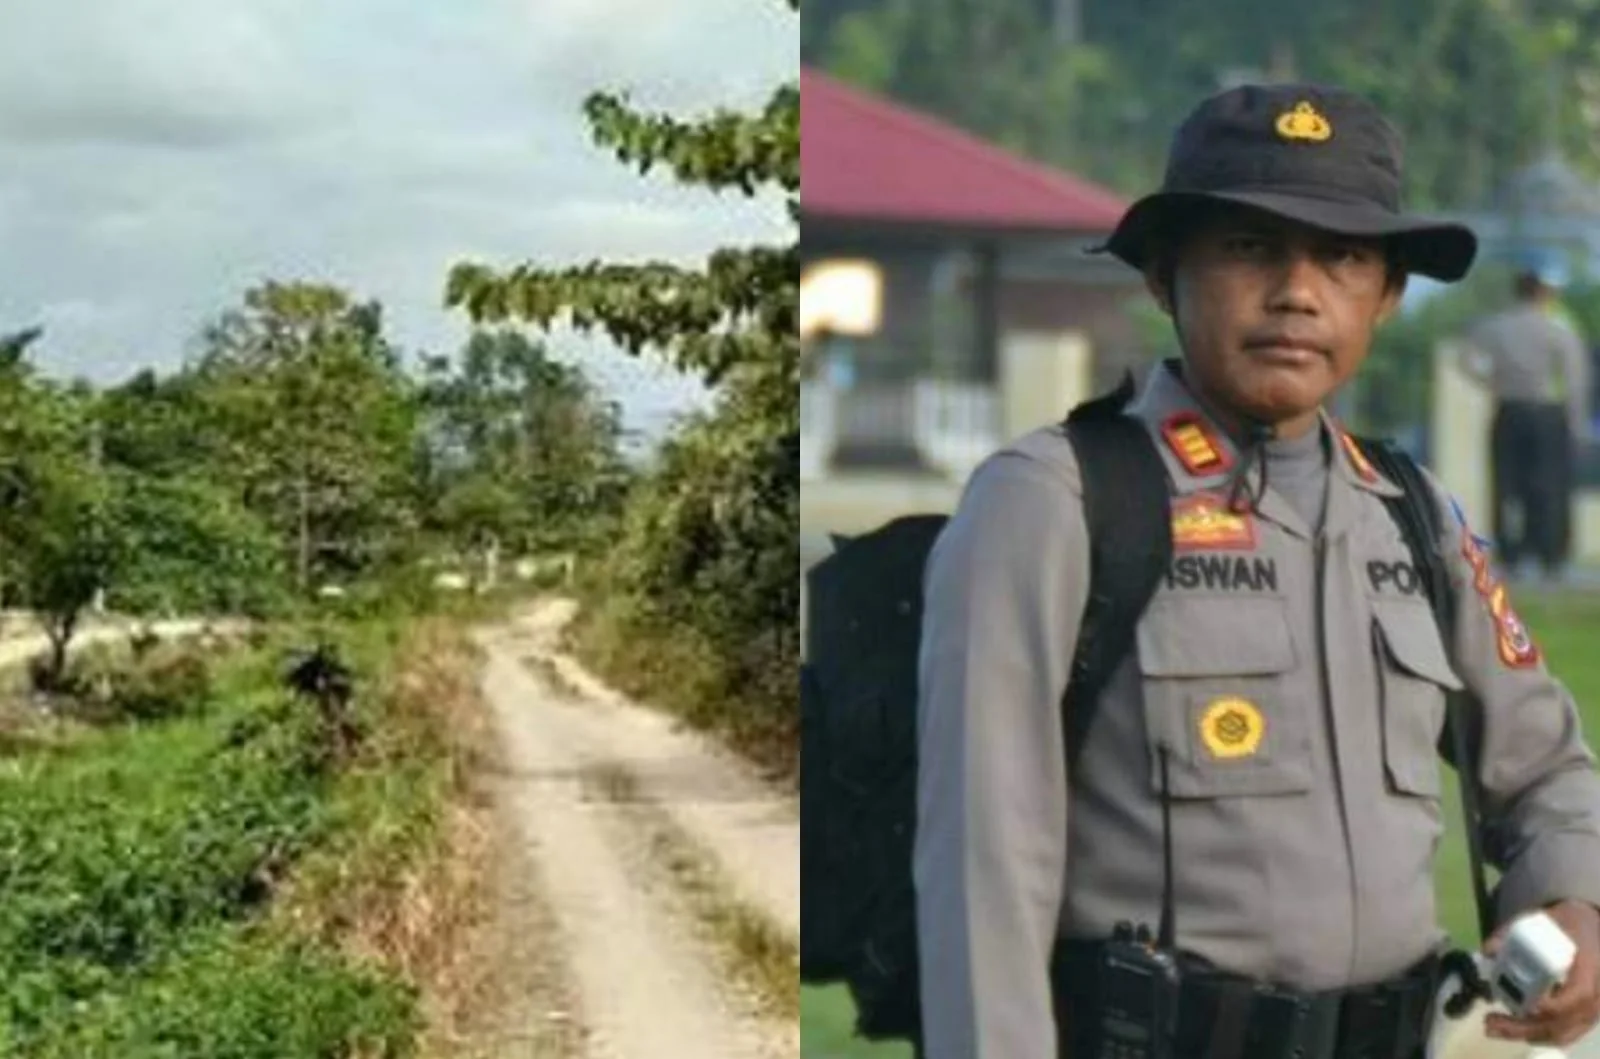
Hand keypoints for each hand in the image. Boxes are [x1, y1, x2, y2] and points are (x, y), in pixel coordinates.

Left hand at [1484, 900, 1599, 1046]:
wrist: (1589, 929)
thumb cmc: (1565, 925)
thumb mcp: (1542, 919)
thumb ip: (1513, 931)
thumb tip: (1488, 949)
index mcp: (1589, 966)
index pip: (1579, 994)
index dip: (1555, 1005)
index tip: (1529, 1006)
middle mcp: (1595, 992)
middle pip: (1564, 1021)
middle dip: (1526, 1026)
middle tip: (1490, 1022)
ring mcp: (1591, 1007)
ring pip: (1563, 1032)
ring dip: (1526, 1033)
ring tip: (1494, 1027)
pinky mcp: (1584, 1015)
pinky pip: (1565, 1034)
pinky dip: (1539, 1035)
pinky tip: (1512, 1031)